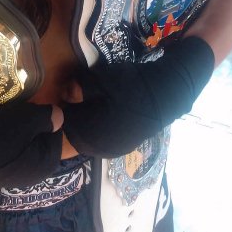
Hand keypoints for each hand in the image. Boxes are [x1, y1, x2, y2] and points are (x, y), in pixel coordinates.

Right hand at [0, 92, 62, 186]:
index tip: (36, 104)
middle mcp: (30, 176)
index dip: (48, 117)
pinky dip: (3, 139)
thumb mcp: (27, 119)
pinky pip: (6, 151)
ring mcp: (10, 177)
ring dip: (17, 131)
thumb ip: (48, 117)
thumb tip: (60, 117)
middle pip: (39, 141)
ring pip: (22, 145)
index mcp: (44, 165)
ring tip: (5, 115)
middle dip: (32, 125)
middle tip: (20, 108)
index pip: (57, 135)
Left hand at [62, 36, 213, 157]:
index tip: (65, 96)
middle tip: (76, 96)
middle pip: (77, 135)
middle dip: (74, 117)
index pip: (65, 130)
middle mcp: (102, 150)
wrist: (169, 93)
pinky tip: (105, 108)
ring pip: (90, 136)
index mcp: (92, 138)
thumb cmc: (132, 87)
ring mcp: (115, 149)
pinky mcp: (126, 145)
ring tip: (91, 100)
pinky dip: (99, 124)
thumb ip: (78, 89)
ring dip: (86, 120)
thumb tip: (65, 95)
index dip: (63, 112)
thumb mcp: (100, 81)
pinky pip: (103, 137)